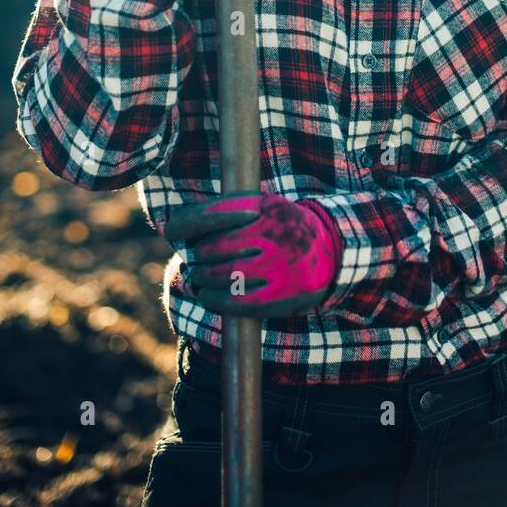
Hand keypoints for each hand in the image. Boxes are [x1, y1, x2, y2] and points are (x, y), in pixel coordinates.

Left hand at [164, 192, 342, 318]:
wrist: (330, 248)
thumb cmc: (279, 226)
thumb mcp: (260, 205)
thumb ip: (224, 211)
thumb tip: (176, 228)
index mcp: (264, 204)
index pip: (210, 214)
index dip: (189, 226)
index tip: (185, 234)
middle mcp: (274, 230)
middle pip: (211, 249)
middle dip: (198, 258)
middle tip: (195, 263)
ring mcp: (282, 262)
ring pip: (223, 276)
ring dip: (203, 281)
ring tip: (198, 281)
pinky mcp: (285, 292)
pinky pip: (239, 302)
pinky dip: (216, 301)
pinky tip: (207, 297)